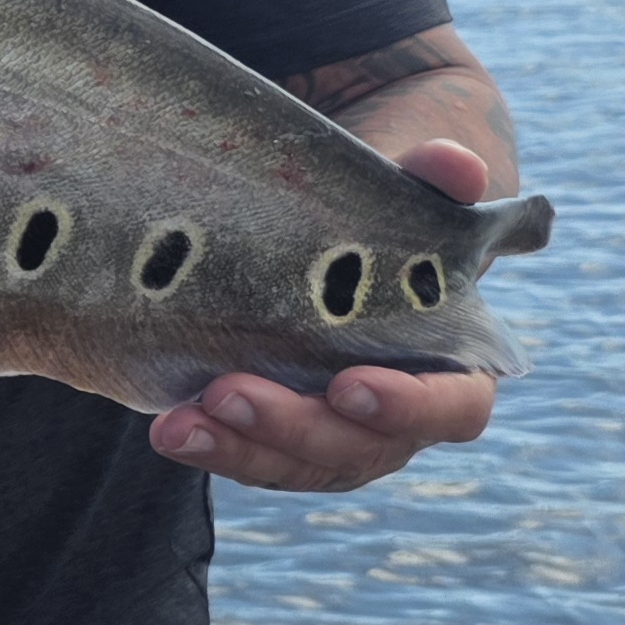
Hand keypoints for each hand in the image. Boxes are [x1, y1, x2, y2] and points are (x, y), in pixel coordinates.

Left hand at [148, 139, 498, 491]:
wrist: (333, 217)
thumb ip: (438, 177)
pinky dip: (214, 445)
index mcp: (452, 362)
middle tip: (227, 393)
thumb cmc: (385, 204)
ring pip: (299, 462)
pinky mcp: (279, 427)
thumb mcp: (408, 184)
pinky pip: (253, 453)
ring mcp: (336, 428)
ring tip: (179, 427)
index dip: (408, 407)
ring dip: (240, 450)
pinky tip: (170, 429)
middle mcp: (398, 412)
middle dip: (293, 427)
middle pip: (360, 448)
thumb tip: (454, 162)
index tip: (348, 385)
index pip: (451, 406)